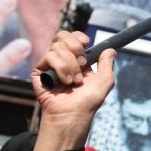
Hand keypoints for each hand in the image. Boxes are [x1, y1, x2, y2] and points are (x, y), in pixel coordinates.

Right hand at [31, 31, 115, 150]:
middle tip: (82, 63)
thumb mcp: (105, 81)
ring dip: (70, 64)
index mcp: (78, 61)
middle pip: (63, 36)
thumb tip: (110, 49)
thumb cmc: (88, 101)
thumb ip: (107, 63)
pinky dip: (61, 67)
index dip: (78, 36)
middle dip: (75, 47)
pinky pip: (49, 56)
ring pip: (58, 47)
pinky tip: (64, 82)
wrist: (73, 114)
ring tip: (73, 81)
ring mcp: (50, 66)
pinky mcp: (40, 72)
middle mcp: (63, 61)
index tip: (87, 42)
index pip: (74, 38)